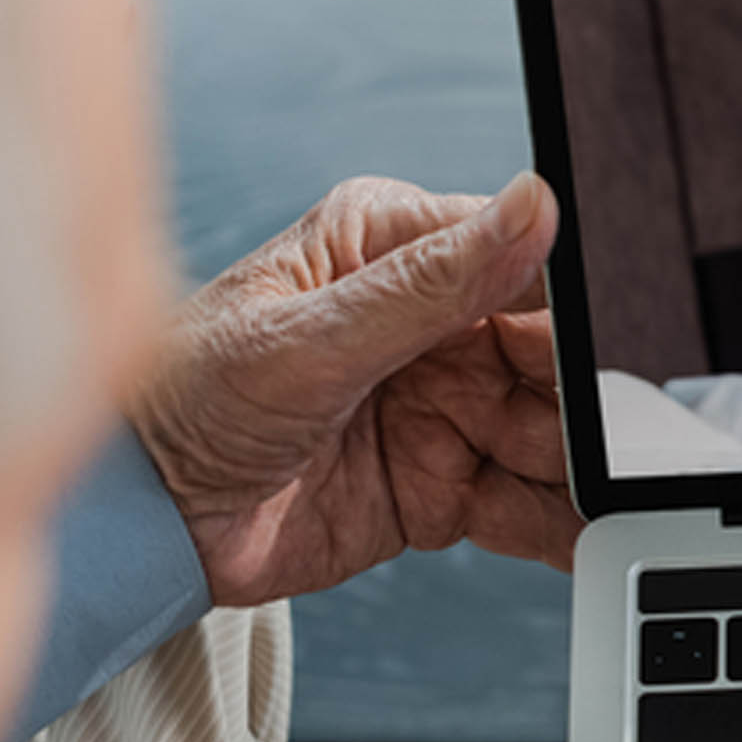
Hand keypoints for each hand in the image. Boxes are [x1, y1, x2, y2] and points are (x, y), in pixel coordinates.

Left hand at [130, 174, 577, 604]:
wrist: (135, 525)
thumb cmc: (180, 401)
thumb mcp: (308, 336)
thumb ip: (429, 282)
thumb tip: (532, 205)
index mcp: (391, 249)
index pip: (515, 265)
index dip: (560, 319)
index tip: (584, 366)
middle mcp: (425, 325)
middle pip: (546, 361)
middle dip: (578, 406)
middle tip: (605, 450)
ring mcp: (437, 408)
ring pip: (545, 436)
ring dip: (576, 473)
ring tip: (607, 504)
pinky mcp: (438, 486)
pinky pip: (521, 504)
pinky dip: (555, 525)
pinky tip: (581, 536)